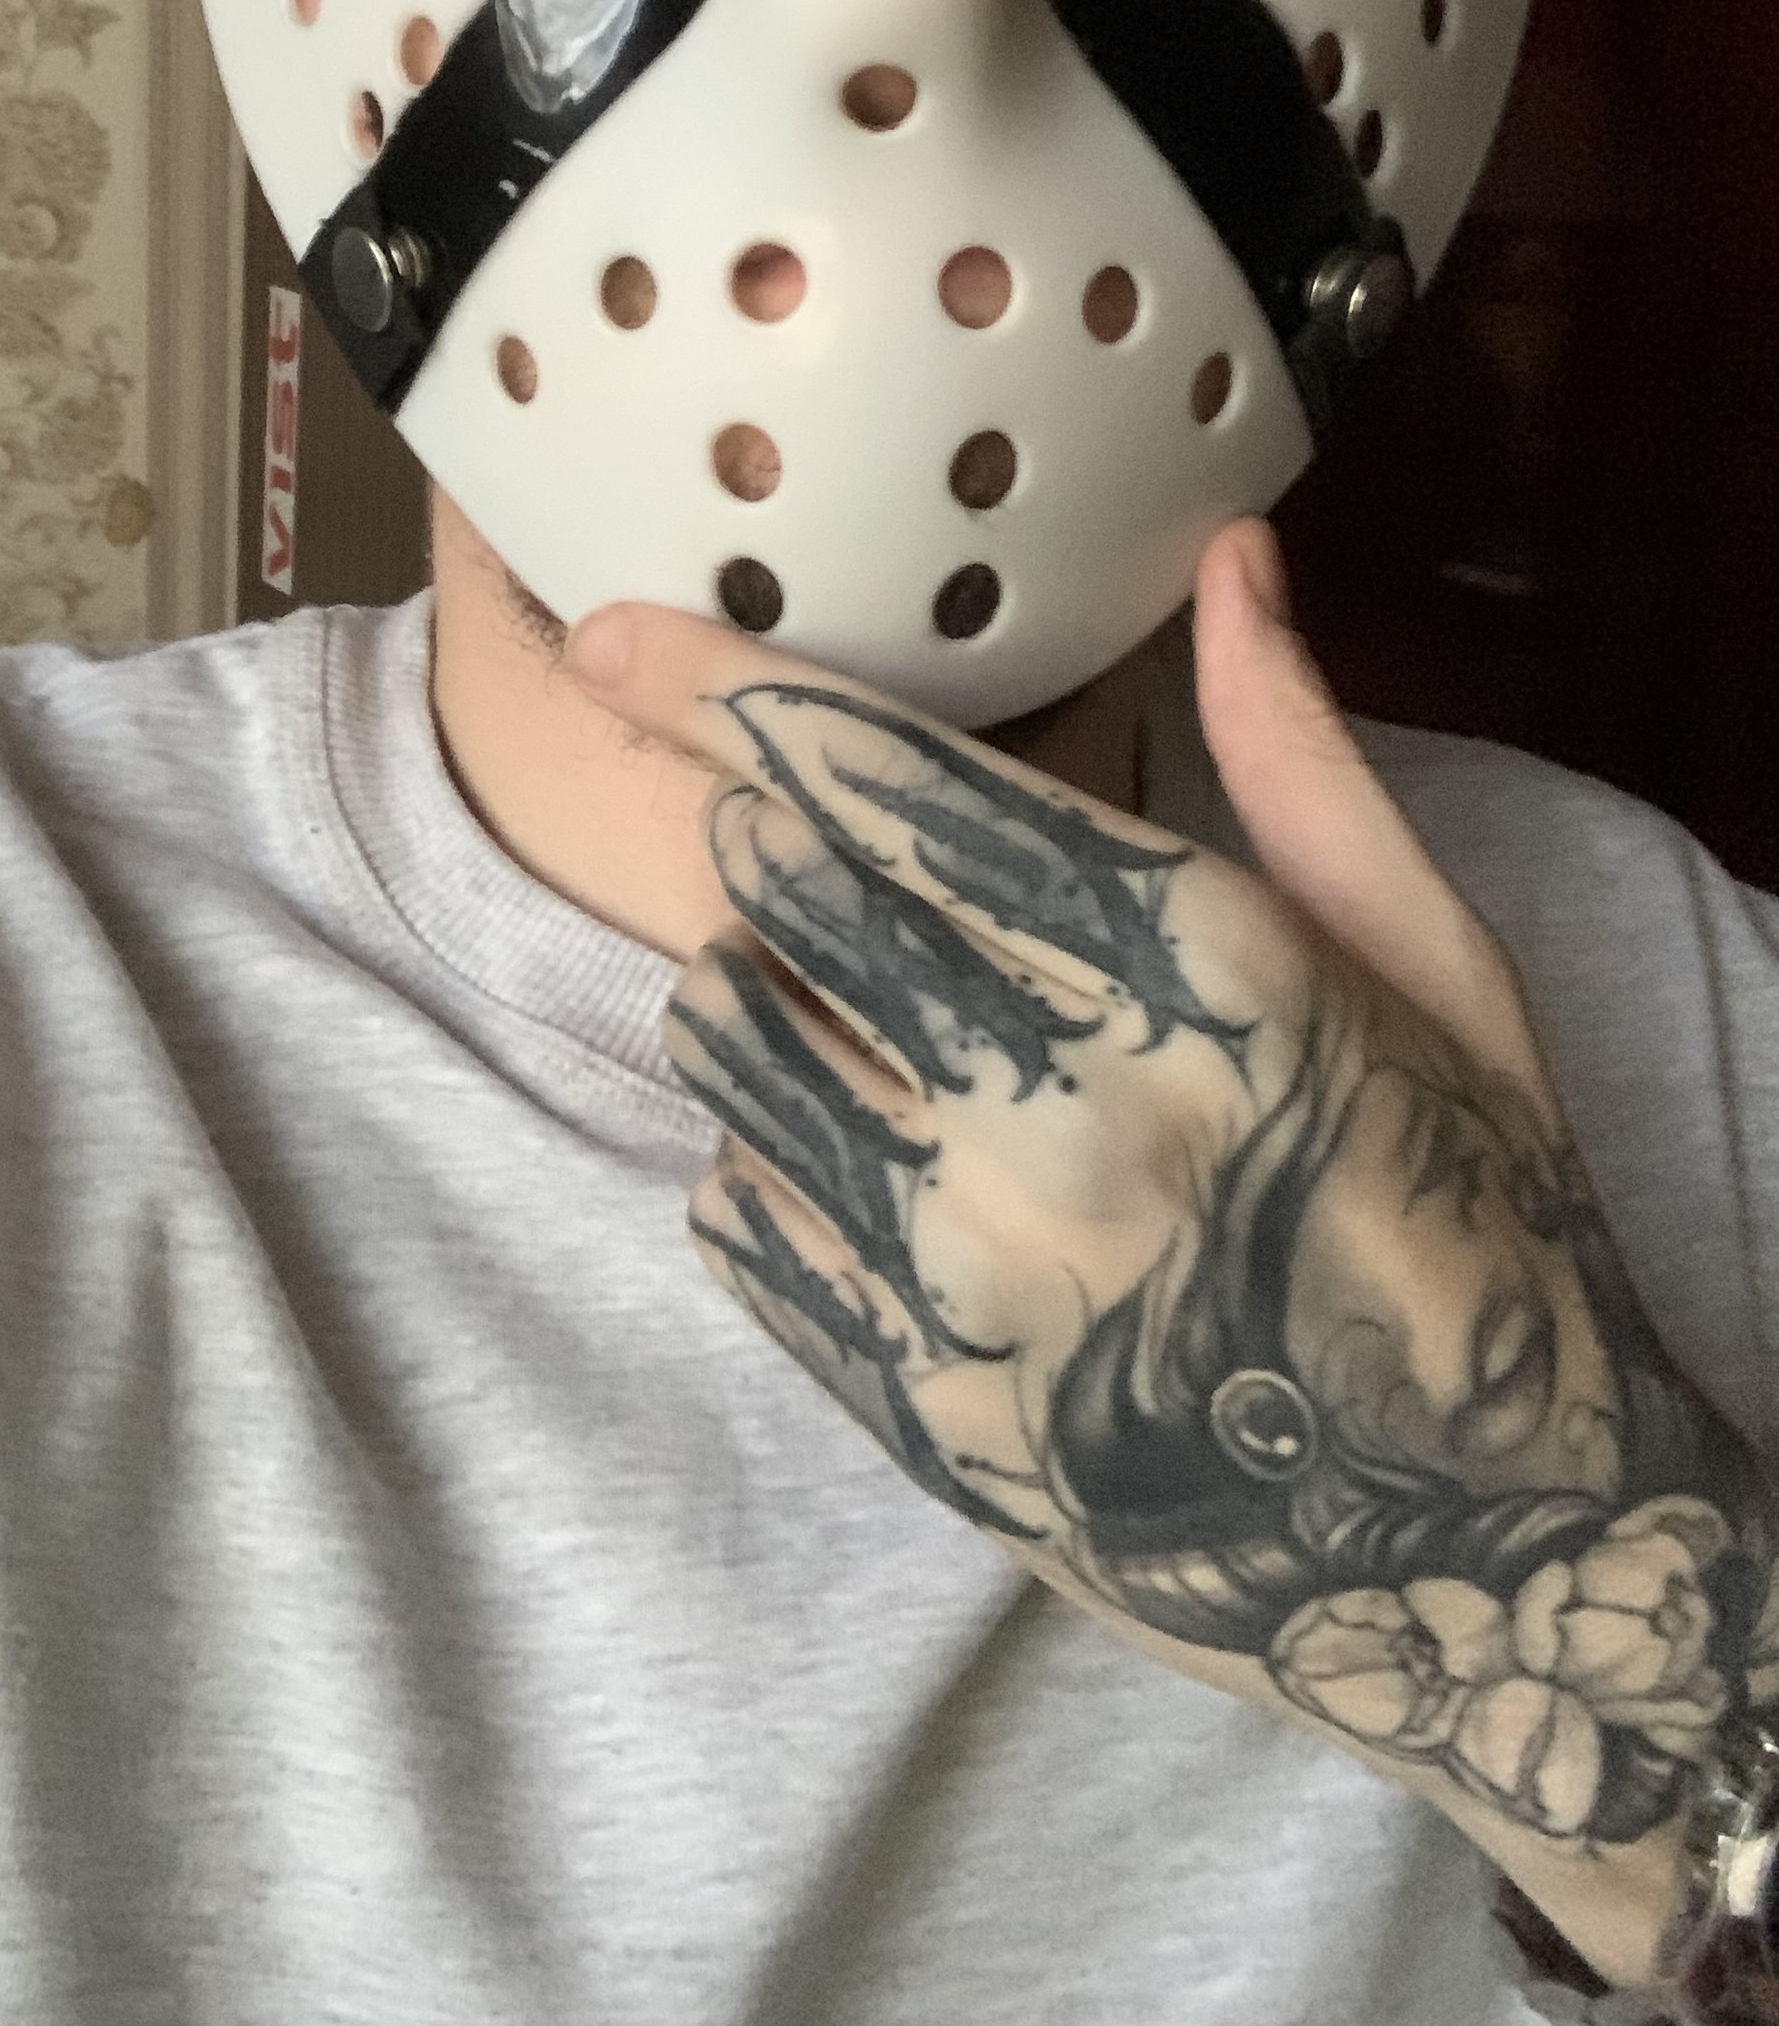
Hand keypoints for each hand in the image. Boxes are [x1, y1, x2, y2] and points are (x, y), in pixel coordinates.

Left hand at [564, 522, 1778, 1989]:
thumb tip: (1224, 552)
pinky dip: (771, 1153)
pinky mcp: (910, 1401)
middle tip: (846, 861)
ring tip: (868, 1019)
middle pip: (778, 886)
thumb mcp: (1439, 967)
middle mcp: (1059, 1106)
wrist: (1498, 1558)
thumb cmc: (1475, 1217)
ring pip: (719, 1035)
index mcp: (1196, 969)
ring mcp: (967, 1272)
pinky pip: (731, 1206)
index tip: (612, 631)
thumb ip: (1300, 752)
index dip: (727, 686)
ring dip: (759, 988)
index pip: (894, 784)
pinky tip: (879, 1170)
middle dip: (774, 834)